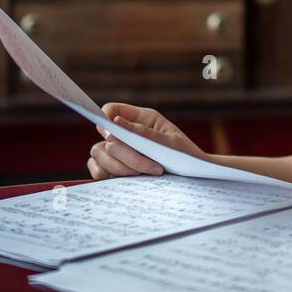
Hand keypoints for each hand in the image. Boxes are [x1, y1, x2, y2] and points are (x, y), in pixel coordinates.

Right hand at [87, 102, 208, 179]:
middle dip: (126, 155)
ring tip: (142, 175)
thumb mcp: (170, 142)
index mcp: (140, 118)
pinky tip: (127, 180)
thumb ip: (143, 133)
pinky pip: (97, 170)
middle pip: (107, 138)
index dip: (105, 119)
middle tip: (151, 167)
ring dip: (117, 167)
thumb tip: (114, 122)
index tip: (113, 134)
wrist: (193, 177)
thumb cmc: (185, 155)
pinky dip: (106, 175)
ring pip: (98, 154)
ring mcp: (119, 151)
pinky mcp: (115, 169)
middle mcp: (126, 133)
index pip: (111, 110)